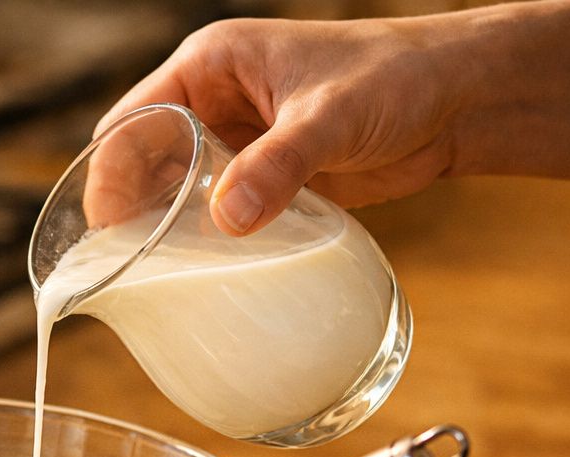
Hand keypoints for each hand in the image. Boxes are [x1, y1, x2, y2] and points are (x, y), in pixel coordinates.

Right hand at [95, 3, 569, 235]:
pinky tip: (197, 273)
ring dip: (161, 228)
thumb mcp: (331, 118)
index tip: (108, 229)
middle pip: (141, 160)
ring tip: (153, 278)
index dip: (110, 174)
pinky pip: (211, 209)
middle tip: (125, 266)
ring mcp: (235, 139)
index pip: (131, 121)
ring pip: (172, 188)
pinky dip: (200, 239)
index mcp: (209, 65)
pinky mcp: (260, 174)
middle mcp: (212, 100)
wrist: (461, 99)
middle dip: (127, 209)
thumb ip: (279, 164)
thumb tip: (228, 220)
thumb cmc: (400, 79)